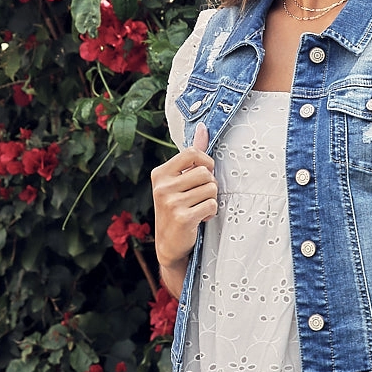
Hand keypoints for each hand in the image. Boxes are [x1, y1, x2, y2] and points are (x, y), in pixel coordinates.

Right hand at [151, 124, 216, 285]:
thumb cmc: (177, 207)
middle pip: (206, 172)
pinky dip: (211, 212)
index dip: (206, 163)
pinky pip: (211, 205)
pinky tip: (200, 219)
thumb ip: (192, 155)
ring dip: (211, 200)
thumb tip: (203, 127)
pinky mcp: (181, 218)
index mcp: (160, 173)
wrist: (169, 244)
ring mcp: (170, 202)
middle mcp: (162, 186)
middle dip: (211, 185)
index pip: (192, 152)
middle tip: (201, 197)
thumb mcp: (179, 180)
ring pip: (211, 189)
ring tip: (199, 208)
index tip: (204, 174)